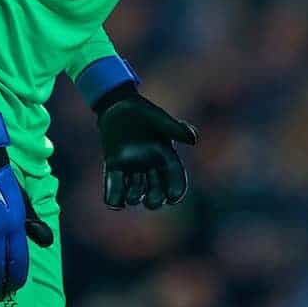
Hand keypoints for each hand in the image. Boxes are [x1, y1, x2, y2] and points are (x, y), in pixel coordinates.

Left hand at [94, 84, 198, 209]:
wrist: (118, 105)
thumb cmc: (142, 111)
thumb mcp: (159, 119)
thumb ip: (174, 128)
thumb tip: (193, 139)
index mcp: (165, 156)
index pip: (175, 178)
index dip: (176, 189)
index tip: (174, 197)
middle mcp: (150, 166)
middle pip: (156, 192)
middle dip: (155, 200)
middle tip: (152, 201)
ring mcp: (132, 168)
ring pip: (136, 192)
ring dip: (135, 197)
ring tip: (132, 196)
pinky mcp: (115, 167)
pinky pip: (115, 187)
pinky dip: (114, 196)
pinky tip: (114, 201)